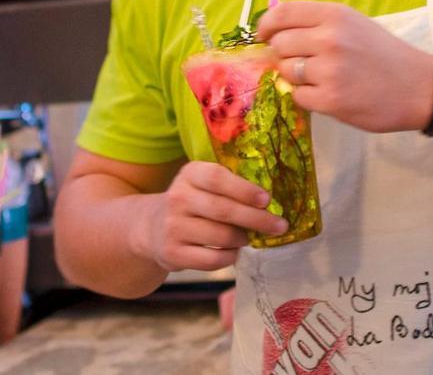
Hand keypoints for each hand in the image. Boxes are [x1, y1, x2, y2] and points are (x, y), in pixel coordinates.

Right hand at [141, 161, 286, 271]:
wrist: (153, 228)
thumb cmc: (193, 203)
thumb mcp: (203, 185)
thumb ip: (230, 186)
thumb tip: (270, 202)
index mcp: (190, 174)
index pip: (217, 178)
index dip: (244, 189)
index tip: (267, 200)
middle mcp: (178, 198)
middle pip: (224, 210)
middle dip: (257, 219)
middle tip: (279, 226)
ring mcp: (173, 227)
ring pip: (221, 236)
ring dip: (242, 239)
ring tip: (249, 237)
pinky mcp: (173, 253)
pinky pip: (212, 259)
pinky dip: (230, 256)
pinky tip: (234, 251)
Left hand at [257, 0, 432, 132]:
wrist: (420, 88)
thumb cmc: (385, 54)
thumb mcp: (354, 24)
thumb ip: (318, 23)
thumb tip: (276, 30)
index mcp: (335, 15)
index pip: (283, 13)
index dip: (266, 24)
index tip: (263, 35)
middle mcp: (329, 38)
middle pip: (280, 44)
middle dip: (285, 54)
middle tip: (303, 61)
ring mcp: (329, 70)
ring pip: (286, 71)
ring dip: (296, 76)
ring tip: (320, 78)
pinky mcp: (331, 100)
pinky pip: (298, 96)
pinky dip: (307, 97)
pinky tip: (327, 94)